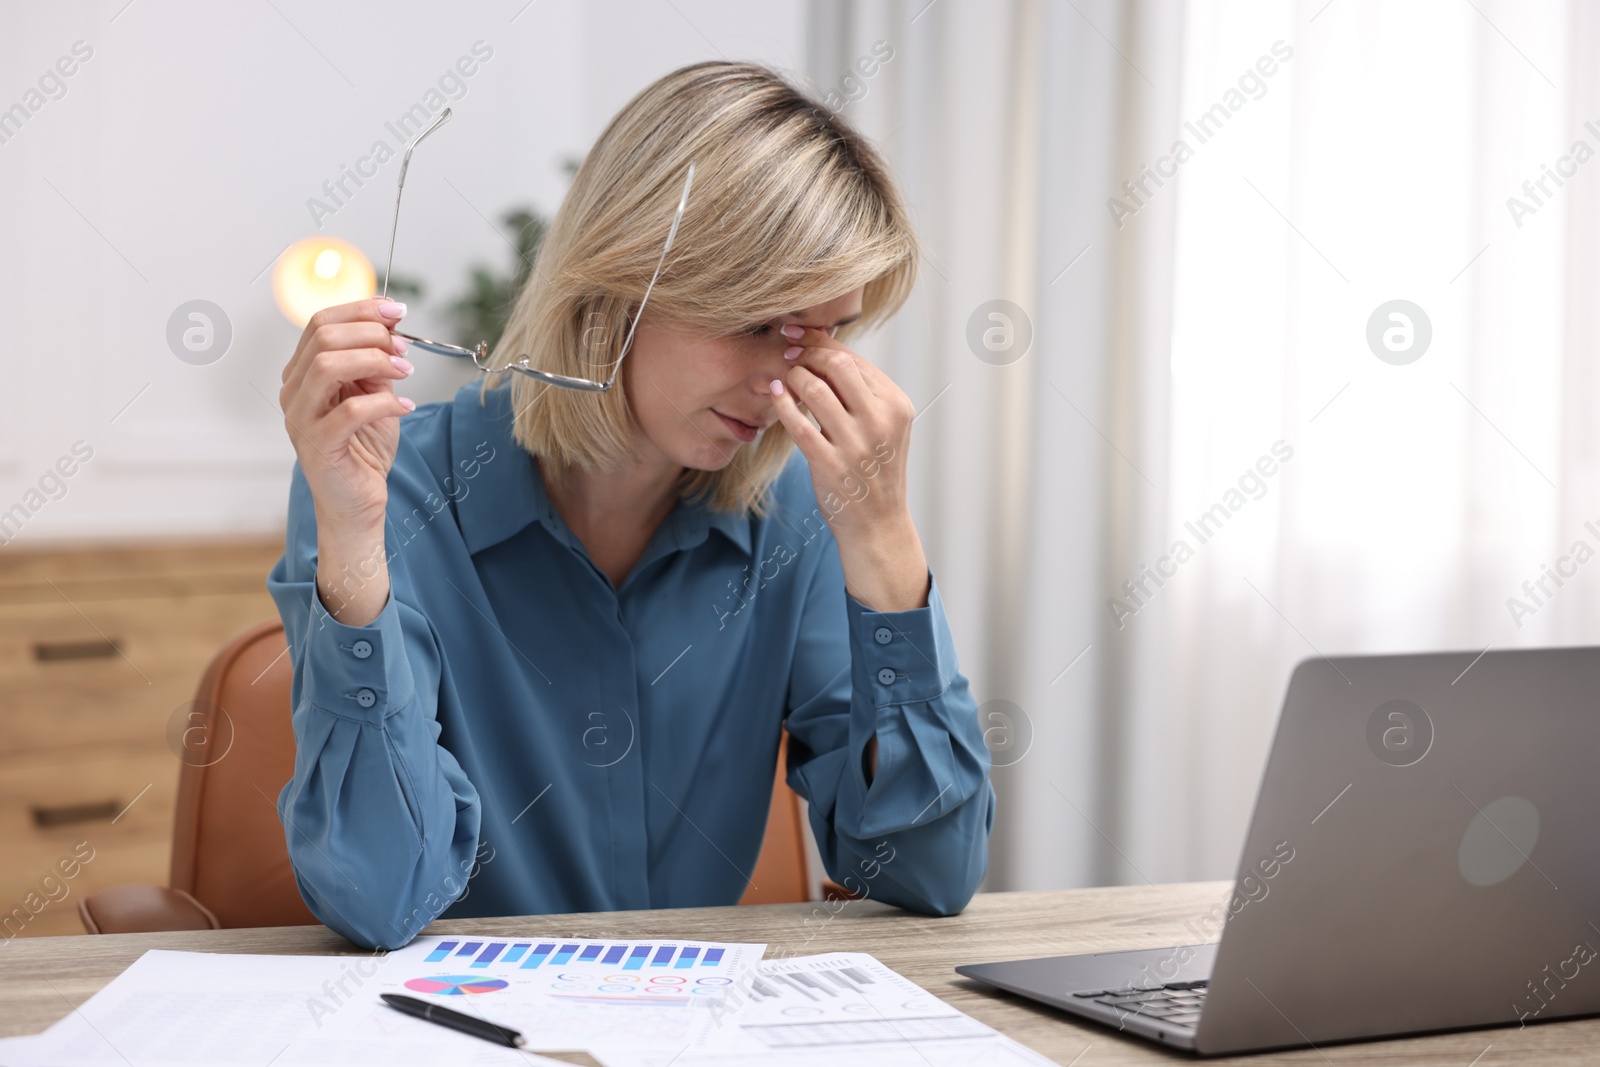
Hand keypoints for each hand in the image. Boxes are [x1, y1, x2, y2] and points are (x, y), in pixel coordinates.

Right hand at [279, 297, 413, 536]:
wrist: (358, 501)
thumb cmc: (364, 447)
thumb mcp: (374, 394)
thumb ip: (376, 362)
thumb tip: (392, 325)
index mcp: (302, 372)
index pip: (321, 322)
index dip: (361, 310)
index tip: (398, 312)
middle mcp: (293, 391)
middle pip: (323, 337)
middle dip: (372, 334)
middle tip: (404, 350)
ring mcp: (301, 418)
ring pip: (328, 365)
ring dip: (375, 361)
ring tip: (404, 373)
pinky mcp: (318, 445)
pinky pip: (350, 410)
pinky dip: (385, 403)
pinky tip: (406, 407)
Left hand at [768, 325, 929, 611]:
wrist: (877, 523)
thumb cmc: (873, 469)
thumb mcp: (881, 425)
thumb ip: (859, 390)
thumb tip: (821, 345)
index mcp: (896, 405)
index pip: (854, 360)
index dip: (821, 342)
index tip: (797, 335)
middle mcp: (881, 421)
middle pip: (837, 366)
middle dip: (806, 353)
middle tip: (786, 352)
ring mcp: (856, 445)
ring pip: (816, 389)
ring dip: (793, 377)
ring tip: (782, 377)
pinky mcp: (831, 465)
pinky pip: (797, 424)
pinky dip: (782, 404)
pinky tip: (775, 396)